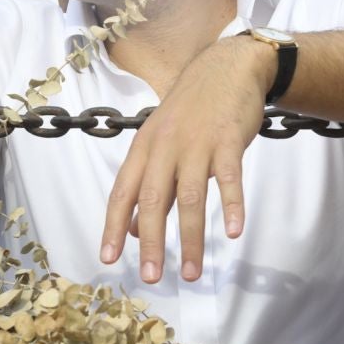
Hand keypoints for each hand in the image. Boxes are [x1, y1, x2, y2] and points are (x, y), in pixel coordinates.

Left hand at [98, 36, 269, 283]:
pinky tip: (235, 231)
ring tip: (194, 272)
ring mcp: (197, 143)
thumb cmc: (192, 110)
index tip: (108, 258)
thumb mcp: (161, 139)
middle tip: (151, 277)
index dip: (114, 226)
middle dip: (152, 243)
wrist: (227, 66)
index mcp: (144, 148)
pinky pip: (230, 178)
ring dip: (192, 238)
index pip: (123, 192)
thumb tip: (136, 232)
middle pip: (153, 200)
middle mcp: (165, 146)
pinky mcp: (228, 141)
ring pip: (190, 198)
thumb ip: (150, 182)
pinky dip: (233, 205)